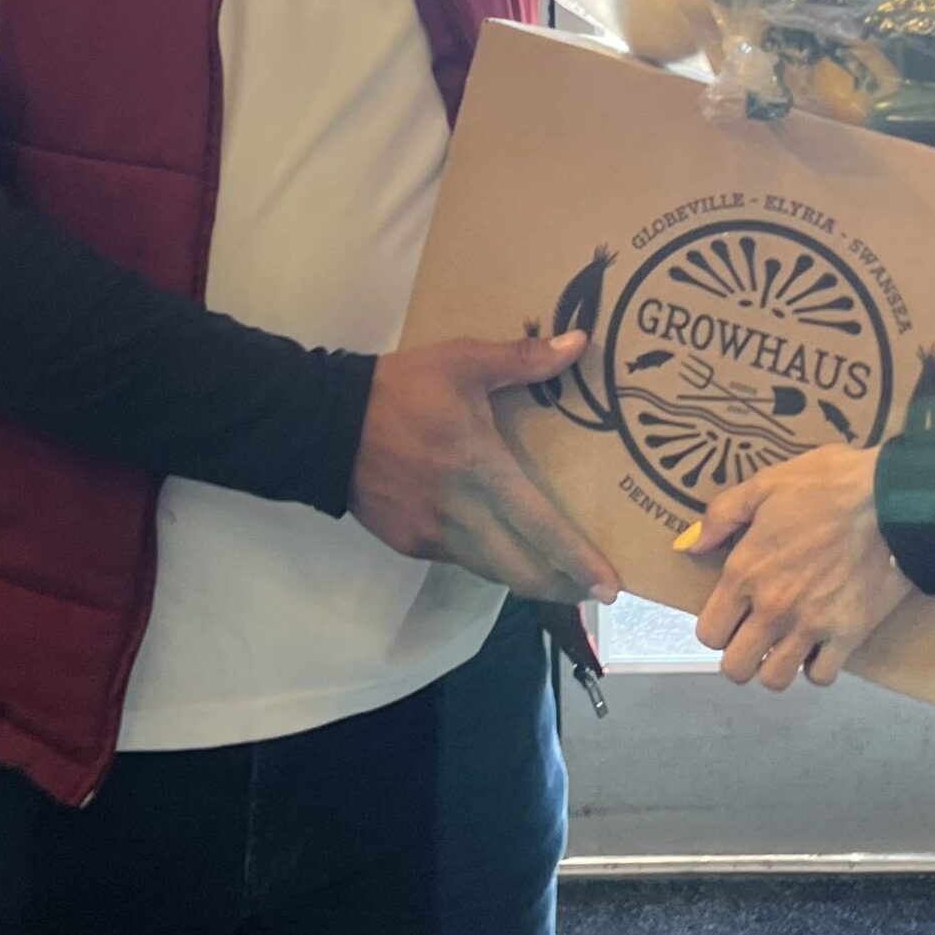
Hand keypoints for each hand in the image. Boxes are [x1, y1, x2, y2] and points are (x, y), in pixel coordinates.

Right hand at [350, 332, 620, 603]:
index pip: (542, 528)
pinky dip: (490, 563)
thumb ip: (523, 359)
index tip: (611, 586)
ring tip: (560, 579)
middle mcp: (462, 514)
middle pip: (522, 571)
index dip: (578, 562)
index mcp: (482, 470)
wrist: (323, 424)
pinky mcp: (409, 543)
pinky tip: (503, 552)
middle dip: (563, 586)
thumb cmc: (401, 390)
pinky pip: (461, 560)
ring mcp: (433, 535)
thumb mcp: (463, 361)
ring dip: (528, 580)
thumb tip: (580, 342)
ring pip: (493, 572)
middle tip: (595, 591)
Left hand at [679, 446, 913, 690]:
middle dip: (740, 654)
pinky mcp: (848, 634)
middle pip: (735, 667)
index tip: (731, 614)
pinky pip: (821, 676)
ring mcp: (811, 625)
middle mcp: (772, 607)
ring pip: (774, 679)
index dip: (716, 627)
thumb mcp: (765, 484)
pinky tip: (819, 645)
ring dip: (775, 666)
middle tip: (755, 634)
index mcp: (745, 572)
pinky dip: (817, 667)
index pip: (708, 633)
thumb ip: (721, 516)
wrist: (892, 498)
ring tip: (785, 644)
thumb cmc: (827, 484)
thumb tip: (690, 545)